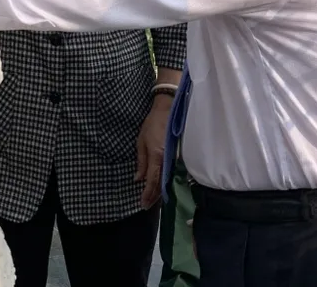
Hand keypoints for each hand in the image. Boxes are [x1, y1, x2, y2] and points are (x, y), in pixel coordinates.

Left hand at [136, 94, 171, 208]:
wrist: (168, 110)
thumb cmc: (152, 124)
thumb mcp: (141, 141)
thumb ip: (141, 162)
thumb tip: (138, 179)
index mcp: (157, 156)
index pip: (152, 181)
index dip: (148, 194)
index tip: (143, 204)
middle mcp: (167, 160)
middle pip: (162, 184)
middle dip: (154, 196)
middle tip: (147, 206)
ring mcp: (175, 158)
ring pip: (168, 180)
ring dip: (161, 191)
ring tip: (153, 201)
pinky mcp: (178, 156)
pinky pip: (172, 172)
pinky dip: (167, 182)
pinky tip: (163, 187)